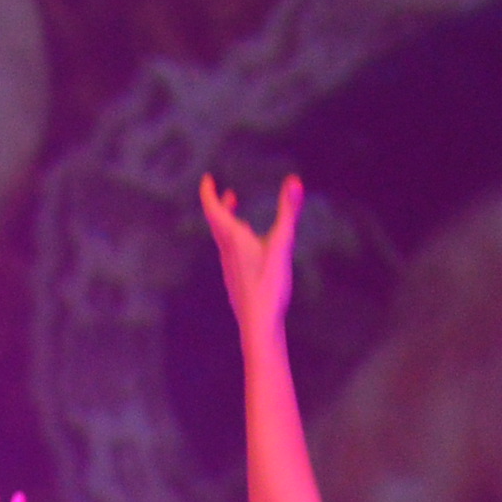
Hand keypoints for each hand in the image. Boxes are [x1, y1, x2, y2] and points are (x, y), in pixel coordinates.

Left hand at [201, 172, 300, 335]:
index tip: (207, 178)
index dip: (208, 193)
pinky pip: (231, 253)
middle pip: (217, 223)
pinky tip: (249, 247)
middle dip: (220, 204)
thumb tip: (295, 180)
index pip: (214, 210)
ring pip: (224, 239)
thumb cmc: (268, 284)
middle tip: (225, 192)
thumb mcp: (282, 243)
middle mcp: (227, 251)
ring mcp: (230, 267)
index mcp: (233, 239)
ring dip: (229, 222)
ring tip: (237, 213)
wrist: (258, 323)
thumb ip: (288, 211)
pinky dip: (236, 239)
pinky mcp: (236, 279)